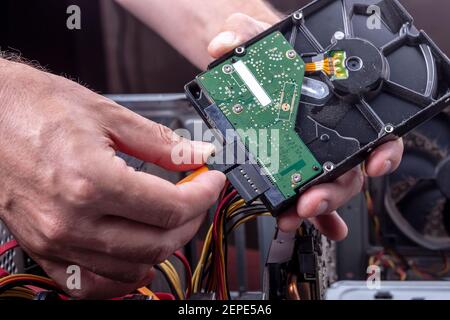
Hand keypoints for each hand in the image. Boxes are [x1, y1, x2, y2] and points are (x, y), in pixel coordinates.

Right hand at [0, 58, 225, 297]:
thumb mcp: (108, 115)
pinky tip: (137, 255)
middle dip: (191, 220)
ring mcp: (55, 241)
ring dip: (164, 247)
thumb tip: (198, 154)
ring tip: (171, 220)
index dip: (203, 195)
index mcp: (91, 181)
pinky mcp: (43, 249)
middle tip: (198, 197)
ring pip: (131, 269)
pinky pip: (90, 286)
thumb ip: (161, 143)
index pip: (170, 208)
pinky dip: (123, 277)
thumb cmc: (37, 106)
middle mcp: (72, 220)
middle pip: (157, 243)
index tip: (213, 181)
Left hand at [208, 14, 403, 240]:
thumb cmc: (270, 61)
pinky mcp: (289, 170)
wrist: (251, 74)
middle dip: (333, 192)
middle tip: (312, 200)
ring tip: (292, 214)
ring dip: (313, 208)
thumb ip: (248, 35)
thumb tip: (224, 44)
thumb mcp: (264, 41)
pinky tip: (292, 220)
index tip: (375, 162)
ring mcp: (311, 158)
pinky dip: (300, 213)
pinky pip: (302, 197)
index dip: (383, 150)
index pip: (376, 132)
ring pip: (325, 189)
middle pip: (348, 172)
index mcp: (337, 107)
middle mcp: (330, 137)